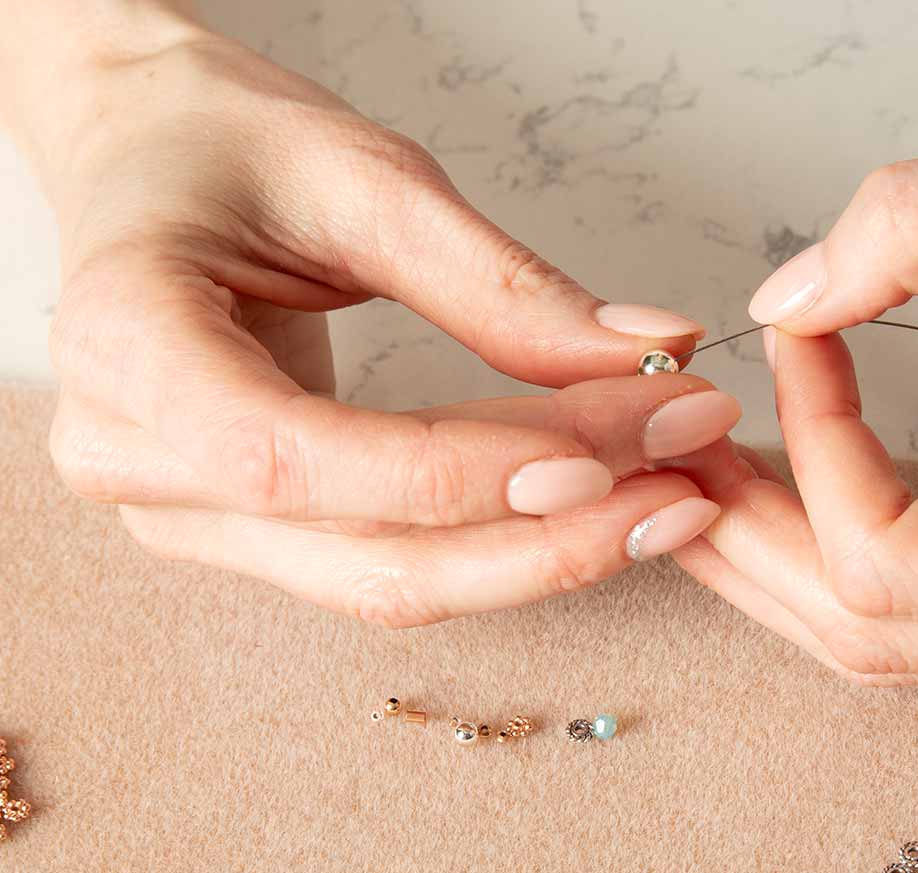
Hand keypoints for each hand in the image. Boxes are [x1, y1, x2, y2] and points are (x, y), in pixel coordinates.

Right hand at [33, 24, 737, 621]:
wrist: (143, 156)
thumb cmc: (222, 142)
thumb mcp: (362, 178)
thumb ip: (499, 286)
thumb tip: (649, 352)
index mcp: (130, 345)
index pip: (300, 456)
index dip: (464, 474)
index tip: (611, 455)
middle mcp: (135, 459)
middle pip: (366, 555)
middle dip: (543, 534)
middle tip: (683, 487)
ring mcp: (184, 514)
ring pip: (387, 583)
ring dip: (537, 555)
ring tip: (663, 503)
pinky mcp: (245, 530)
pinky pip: (387, 565)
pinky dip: (498, 544)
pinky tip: (592, 509)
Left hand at [677, 123, 917, 690]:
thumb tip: (792, 292)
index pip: (881, 556)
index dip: (808, 443)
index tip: (796, 336)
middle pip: (862, 634)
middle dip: (751, 540)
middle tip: (674, 455)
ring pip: (899, 649)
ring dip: (791, 563)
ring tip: (722, 476)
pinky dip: (864, 562)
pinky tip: (819, 495)